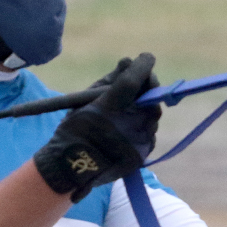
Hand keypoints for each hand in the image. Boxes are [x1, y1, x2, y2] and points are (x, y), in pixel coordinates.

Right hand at [33, 53, 160, 200]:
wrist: (74, 168)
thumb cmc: (74, 130)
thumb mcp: (83, 101)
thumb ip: (109, 80)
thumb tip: (129, 62)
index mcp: (109, 107)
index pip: (133, 80)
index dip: (142, 66)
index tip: (145, 58)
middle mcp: (127, 124)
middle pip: (150, 97)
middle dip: (147, 87)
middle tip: (141, 83)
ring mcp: (138, 141)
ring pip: (152, 115)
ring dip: (144, 107)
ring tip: (129, 109)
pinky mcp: (143, 153)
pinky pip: (149, 132)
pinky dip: (142, 125)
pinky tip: (129, 127)